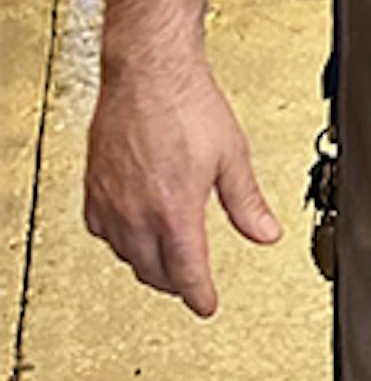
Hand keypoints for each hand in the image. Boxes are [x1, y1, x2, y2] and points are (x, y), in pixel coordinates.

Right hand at [84, 50, 280, 316]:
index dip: (199, 295)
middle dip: (176, 282)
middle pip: (154, 271)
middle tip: (192, 283)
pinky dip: (122, 242)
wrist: (148, 74)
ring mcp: (110, 204)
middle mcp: (137, 214)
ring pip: (127, 256)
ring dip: (149, 264)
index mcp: (175, 211)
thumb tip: (267, 234)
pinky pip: (104, 233)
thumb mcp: (232, 155)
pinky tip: (134, 233)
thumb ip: (247, 202)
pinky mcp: (94, 191)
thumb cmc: (189, 105)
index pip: (186, 272)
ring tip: (168, 260)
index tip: (207, 306)